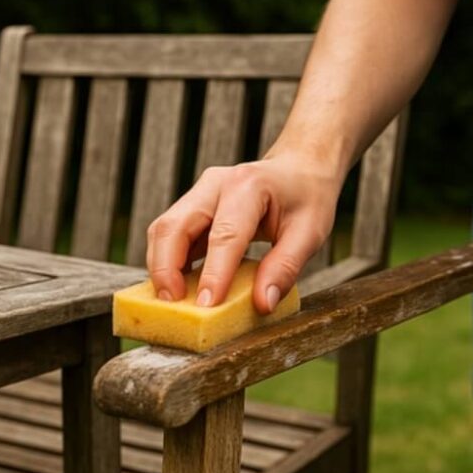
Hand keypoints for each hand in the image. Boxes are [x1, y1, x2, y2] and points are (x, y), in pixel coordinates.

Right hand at [146, 155, 338, 313]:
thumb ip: (285, 268)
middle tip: (173, 304)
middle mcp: (216, 184)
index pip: (225, 234)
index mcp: (249, 186)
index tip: (207, 305)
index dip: (214, 272)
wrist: (300, 167)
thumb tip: (262, 304)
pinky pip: (172, 233)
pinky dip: (169, 261)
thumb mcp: (310, 233)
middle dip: (167, 268)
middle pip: (176, 226)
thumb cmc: (308, 198)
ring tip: (171, 301)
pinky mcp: (194, 206)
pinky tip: (178, 286)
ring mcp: (200, 193)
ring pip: (165, 228)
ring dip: (162, 266)